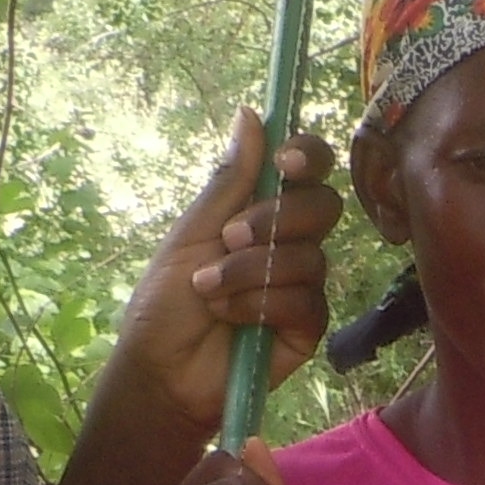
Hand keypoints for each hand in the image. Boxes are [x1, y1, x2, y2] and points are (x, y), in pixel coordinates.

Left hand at [105, 110, 345, 431]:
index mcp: (262, 210)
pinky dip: (261, 304)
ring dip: (251, 271)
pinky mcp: (307, 327)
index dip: (308, 156)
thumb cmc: (166, 302)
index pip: (309, 169)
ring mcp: (303, 284)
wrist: (160, 370)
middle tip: (230, 236)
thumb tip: (251, 114)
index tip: (284, 163)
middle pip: (324, 206)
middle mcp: (291, 242)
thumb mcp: (192, 232)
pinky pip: (305, 301)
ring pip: (309, 257)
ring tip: (210, 291)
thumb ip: (229, 179)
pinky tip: (230, 317)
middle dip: (276, 219)